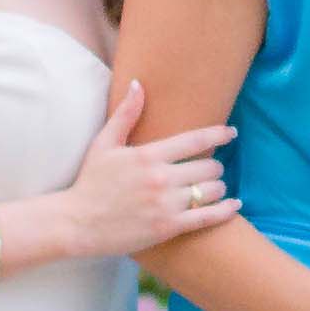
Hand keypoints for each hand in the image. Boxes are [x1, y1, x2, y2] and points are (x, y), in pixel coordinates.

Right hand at [61, 82, 239, 255]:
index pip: (195, 139)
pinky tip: (234, 206)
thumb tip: (138, 83)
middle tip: (209, 169)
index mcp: (148, 155)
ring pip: (212, 190)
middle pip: (209, 166)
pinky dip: (226, 210)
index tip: (231, 132)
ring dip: (217, 188)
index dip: (218, 134)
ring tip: (213, 188)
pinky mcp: (168, 227)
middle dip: (213, 166)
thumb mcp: (103, 144)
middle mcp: (160, 178)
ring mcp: (166, 204)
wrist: (75, 224)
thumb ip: (125, 114)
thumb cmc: (90, 182)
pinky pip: (208, 217)